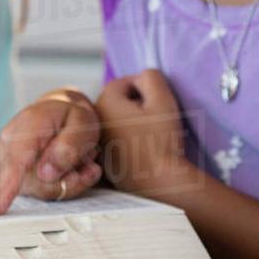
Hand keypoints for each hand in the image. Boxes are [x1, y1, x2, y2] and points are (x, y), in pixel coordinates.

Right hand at [0, 90, 101, 214]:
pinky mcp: (10, 175)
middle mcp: (8, 143)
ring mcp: (6, 161)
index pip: (16, 160)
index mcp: (27, 125)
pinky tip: (70, 168)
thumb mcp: (82, 122)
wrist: (59, 110)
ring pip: (41, 191)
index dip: (7, 187)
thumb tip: (46, 173)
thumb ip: (69, 146)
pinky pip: (40, 193)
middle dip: (70, 180)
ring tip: (81, 161)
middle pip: (38, 183)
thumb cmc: (70, 116)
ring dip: (67, 181)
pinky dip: (60, 184)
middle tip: (89, 164)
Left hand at [96, 70, 188, 193]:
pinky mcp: (102, 159)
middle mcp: (95, 120)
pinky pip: (114, 140)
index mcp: (105, 102)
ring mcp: (96, 141)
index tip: (157, 103)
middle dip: (135, 105)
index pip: (123, 83)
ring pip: (114, 121)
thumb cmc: (162, 139)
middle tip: (155, 119)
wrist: (159, 181)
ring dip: (130, 122)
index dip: (144, 89)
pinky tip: (142, 149)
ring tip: (150, 135)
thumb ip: (151, 77)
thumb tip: (141, 76)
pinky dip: (126, 139)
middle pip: (116, 101)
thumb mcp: (163, 99)